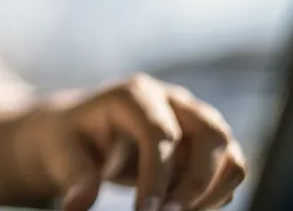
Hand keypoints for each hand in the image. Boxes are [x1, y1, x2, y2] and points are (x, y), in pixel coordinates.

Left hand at [32, 74, 245, 210]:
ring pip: (230, 151)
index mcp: (134, 94)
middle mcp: (172, 101)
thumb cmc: (70, 141)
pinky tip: (180, 208)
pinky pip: (228, 170)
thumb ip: (75, 178)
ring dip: (212, 190)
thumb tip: (78, 205)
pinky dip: (214, 195)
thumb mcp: (62, 156)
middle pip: (213, 133)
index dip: (157, 176)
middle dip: (198, 182)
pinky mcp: (204, 145)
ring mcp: (193, 120)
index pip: (161, 133)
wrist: (80, 134)